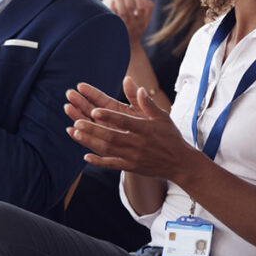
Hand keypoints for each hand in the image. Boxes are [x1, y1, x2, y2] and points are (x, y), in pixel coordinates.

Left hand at [66, 76, 194, 177]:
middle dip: (93, 130)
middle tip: (77, 122)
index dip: (109, 116)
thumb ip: (149, 104)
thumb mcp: (163, 118)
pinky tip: (86, 157)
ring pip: (108, 150)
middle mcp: (138, 144)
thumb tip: (139, 88)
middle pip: (111, 136)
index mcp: (146, 129)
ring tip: (75, 133)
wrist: (180, 163)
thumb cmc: (171, 137)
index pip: (124, 121)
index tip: (95, 110)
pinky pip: (112, 165)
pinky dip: (99, 162)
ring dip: (90, 142)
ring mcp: (133, 157)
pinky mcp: (131, 167)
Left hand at [104, 0, 153, 44]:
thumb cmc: (137, 31)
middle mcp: (133, 23)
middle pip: (130, 6)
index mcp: (141, 21)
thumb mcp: (145, 23)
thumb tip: (150, 1)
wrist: (129, 47)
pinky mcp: (116, 28)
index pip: (141, 6)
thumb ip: (148, 12)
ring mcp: (124, 26)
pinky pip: (114, 17)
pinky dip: (113, 8)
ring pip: (121, 11)